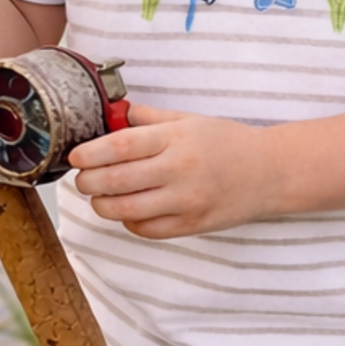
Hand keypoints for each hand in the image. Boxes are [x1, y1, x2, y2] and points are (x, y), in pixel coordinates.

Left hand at [68, 105, 279, 238]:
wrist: (268, 173)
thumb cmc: (227, 143)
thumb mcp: (189, 120)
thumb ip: (149, 118)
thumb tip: (114, 115)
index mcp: (176, 139)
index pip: (121, 146)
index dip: (90, 153)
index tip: (76, 157)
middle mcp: (179, 171)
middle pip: (116, 181)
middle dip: (89, 182)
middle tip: (82, 179)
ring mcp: (185, 201)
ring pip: (125, 211)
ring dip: (102, 205)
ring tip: (99, 196)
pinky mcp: (191, 225)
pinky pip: (145, 230)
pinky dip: (128, 222)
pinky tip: (129, 210)